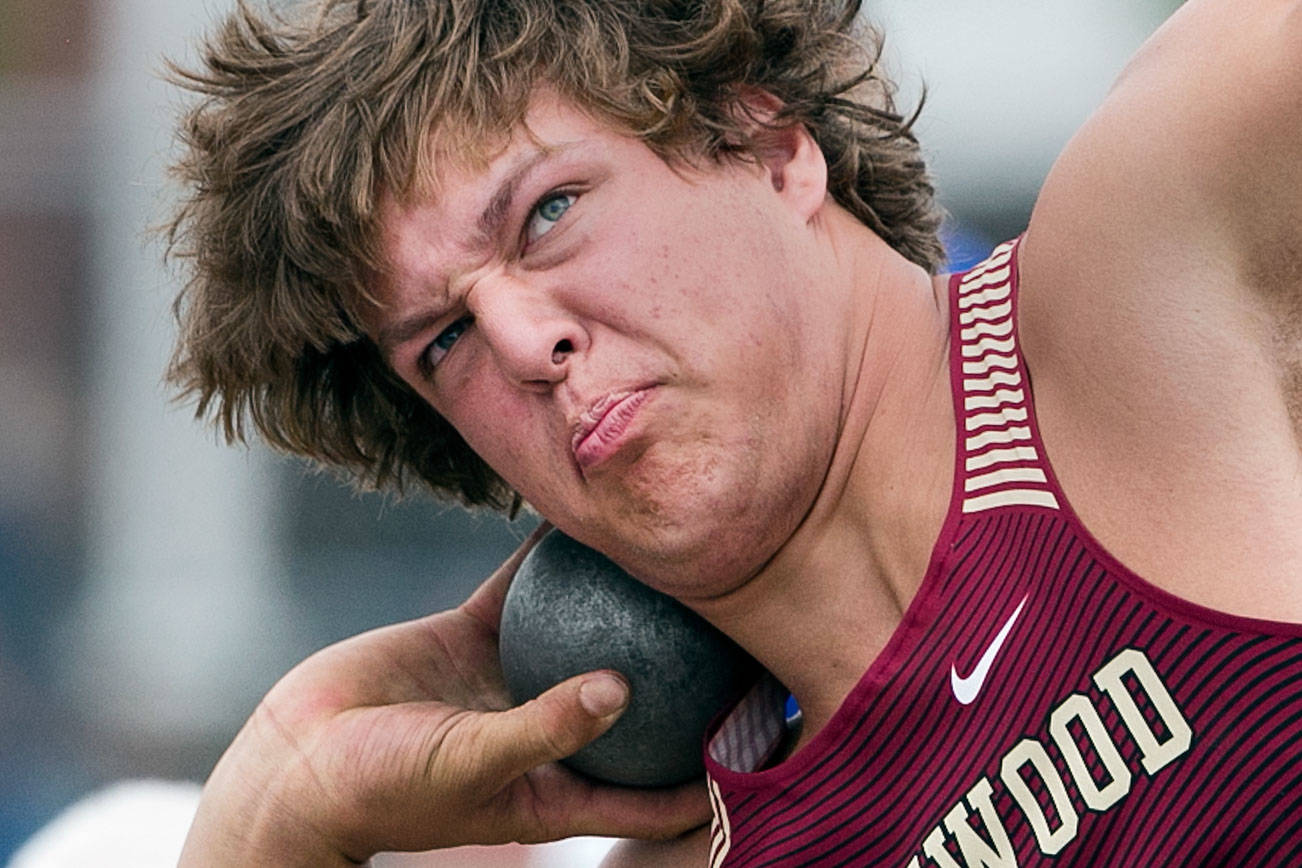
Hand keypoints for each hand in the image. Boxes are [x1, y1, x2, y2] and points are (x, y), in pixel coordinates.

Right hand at [179, 525, 710, 865]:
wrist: (294, 762)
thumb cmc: (381, 790)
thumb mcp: (470, 767)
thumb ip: (545, 729)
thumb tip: (622, 688)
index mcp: (556, 786)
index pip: (653, 790)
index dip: (710, 771)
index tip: (765, 731)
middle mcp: (546, 730)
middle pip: (634, 700)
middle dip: (683, 673)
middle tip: (738, 624)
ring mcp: (512, 679)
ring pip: (584, 631)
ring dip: (621, 600)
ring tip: (676, 553)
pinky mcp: (473, 636)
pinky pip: (525, 589)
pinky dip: (552, 558)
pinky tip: (587, 515)